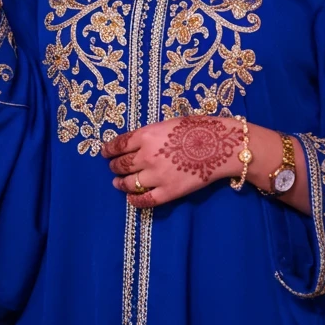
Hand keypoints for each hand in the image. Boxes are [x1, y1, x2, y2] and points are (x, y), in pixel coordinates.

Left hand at [101, 116, 243, 208]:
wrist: (220, 146)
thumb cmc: (198, 128)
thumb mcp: (168, 123)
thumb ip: (150, 134)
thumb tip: (137, 142)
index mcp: (146, 135)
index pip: (118, 145)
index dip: (108, 150)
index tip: (104, 153)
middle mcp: (146, 156)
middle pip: (121, 164)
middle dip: (114, 166)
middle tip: (113, 167)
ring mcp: (155, 176)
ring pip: (128, 182)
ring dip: (120, 183)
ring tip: (117, 183)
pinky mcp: (167, 192)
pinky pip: (144, 200)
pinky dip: (134, 200)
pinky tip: (131, 197)